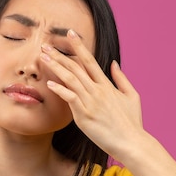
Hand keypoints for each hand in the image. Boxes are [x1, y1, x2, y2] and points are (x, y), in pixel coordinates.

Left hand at [41, 30, 146, 160]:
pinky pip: (70, 98)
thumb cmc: (132, 122)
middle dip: (59, 54)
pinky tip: (50, 83)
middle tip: (45, 45)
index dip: (79, 46)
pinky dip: (60, 90)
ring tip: (43, 58)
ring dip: (56, 67)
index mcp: (107, 85)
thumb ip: (121, 78)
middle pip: (76, 67)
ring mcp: (91, 102)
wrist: (131, 142)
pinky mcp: (85, 115)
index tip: (69, 33)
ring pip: (70, 79)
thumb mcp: (131, 96)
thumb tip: (113, 63)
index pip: (90, 60)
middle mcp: (97, 90)